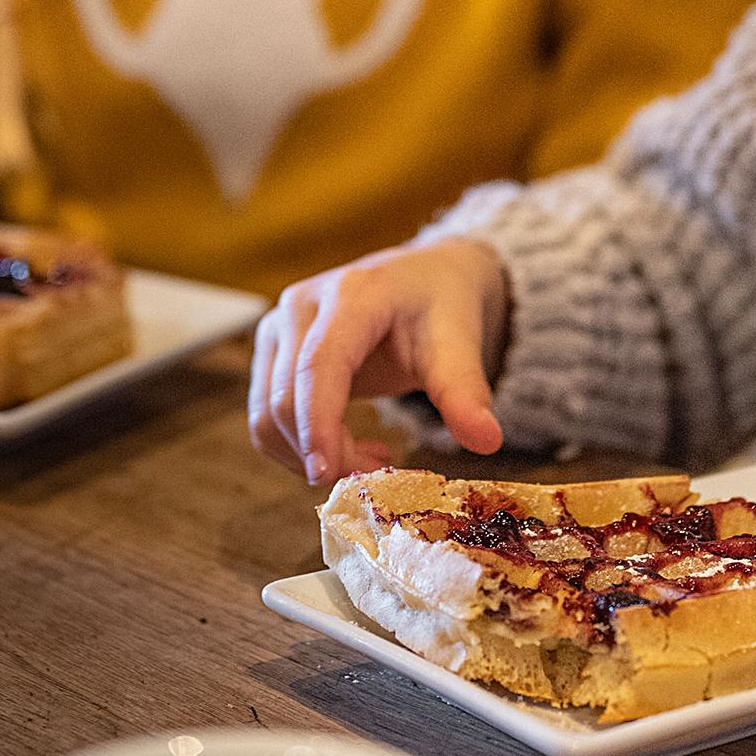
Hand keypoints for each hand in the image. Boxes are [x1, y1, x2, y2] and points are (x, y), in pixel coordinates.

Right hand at [249, 238, 508, 483]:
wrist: (425, 279)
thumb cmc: (440, 306)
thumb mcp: (461, 343)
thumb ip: (467, 392)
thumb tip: (488, 441)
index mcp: (351, 295)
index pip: (319, 366)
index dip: (317, 424)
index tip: (325, 475)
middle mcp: (300, 306)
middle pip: (286, 399)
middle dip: (326, 452)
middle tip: (380, 476)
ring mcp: (278, 328)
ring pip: (267, 414)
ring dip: (310, 455)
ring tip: (371, 459)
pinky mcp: (272, 352)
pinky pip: (267, 415)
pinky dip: (301, 446)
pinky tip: (350, 446)